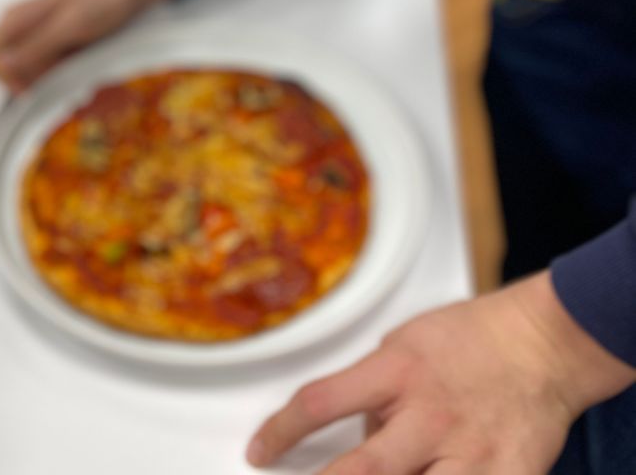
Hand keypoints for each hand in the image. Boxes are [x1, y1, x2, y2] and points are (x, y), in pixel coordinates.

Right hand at [0, 0, 178, 92]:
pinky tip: (78, 74)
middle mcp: (18, 27)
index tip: (33, 84)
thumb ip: (36, 46)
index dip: (1, 77)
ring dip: (45, 84)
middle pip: (1, 70)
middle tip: (60, 82)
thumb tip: (2, 65)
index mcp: (16, 19)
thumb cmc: (103, 1)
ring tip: (77, 81)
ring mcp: (33, 36)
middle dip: (26, 84)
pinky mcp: (48, 45)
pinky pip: (41, 70)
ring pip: (23, 73)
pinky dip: (57, 78)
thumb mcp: (71, 26)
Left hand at [247, 272, 635, 474]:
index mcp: (396, 372)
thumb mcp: (405, 345)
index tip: (259, 452)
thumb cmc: (471, 339)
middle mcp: (427, 414)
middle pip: (362, 469)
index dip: (281, 430)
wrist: (541, 343)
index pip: (321, 402)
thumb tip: (357, 440)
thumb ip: (376, 392)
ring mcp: (467, 452)